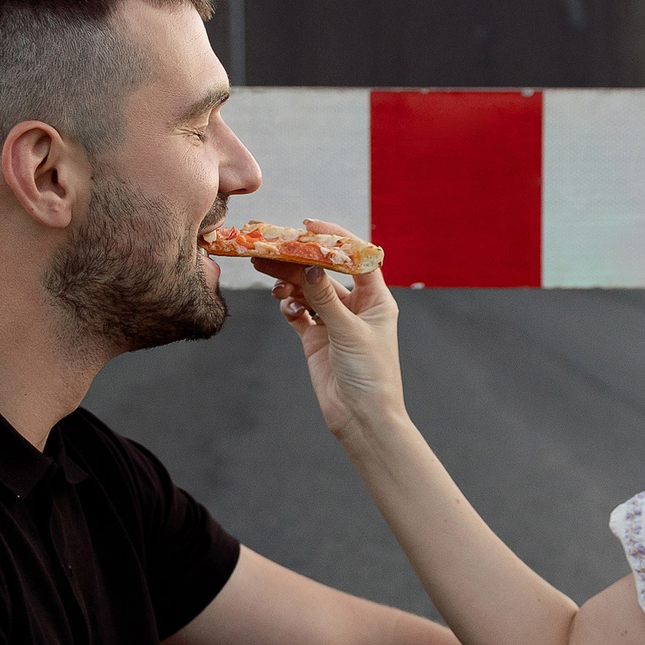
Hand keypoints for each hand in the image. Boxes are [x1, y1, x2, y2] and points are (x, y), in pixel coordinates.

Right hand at [257, 217, 405, 439]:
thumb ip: (327, 301)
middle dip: (299, 261)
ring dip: (289, 283)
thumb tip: (310, 270)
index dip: (335, 239)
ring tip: (268, 276)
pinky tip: (285, 307)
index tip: (309, 226)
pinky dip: (289, 307)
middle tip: (272, 249)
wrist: (362, 419)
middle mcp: (355, 307)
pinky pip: (298, 314)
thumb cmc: (371, 375)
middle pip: (324, 273)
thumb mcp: (350, 333)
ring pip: (307, 292)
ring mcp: (334, 323)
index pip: (356, 258)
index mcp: (376, 300)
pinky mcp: (316, 340)